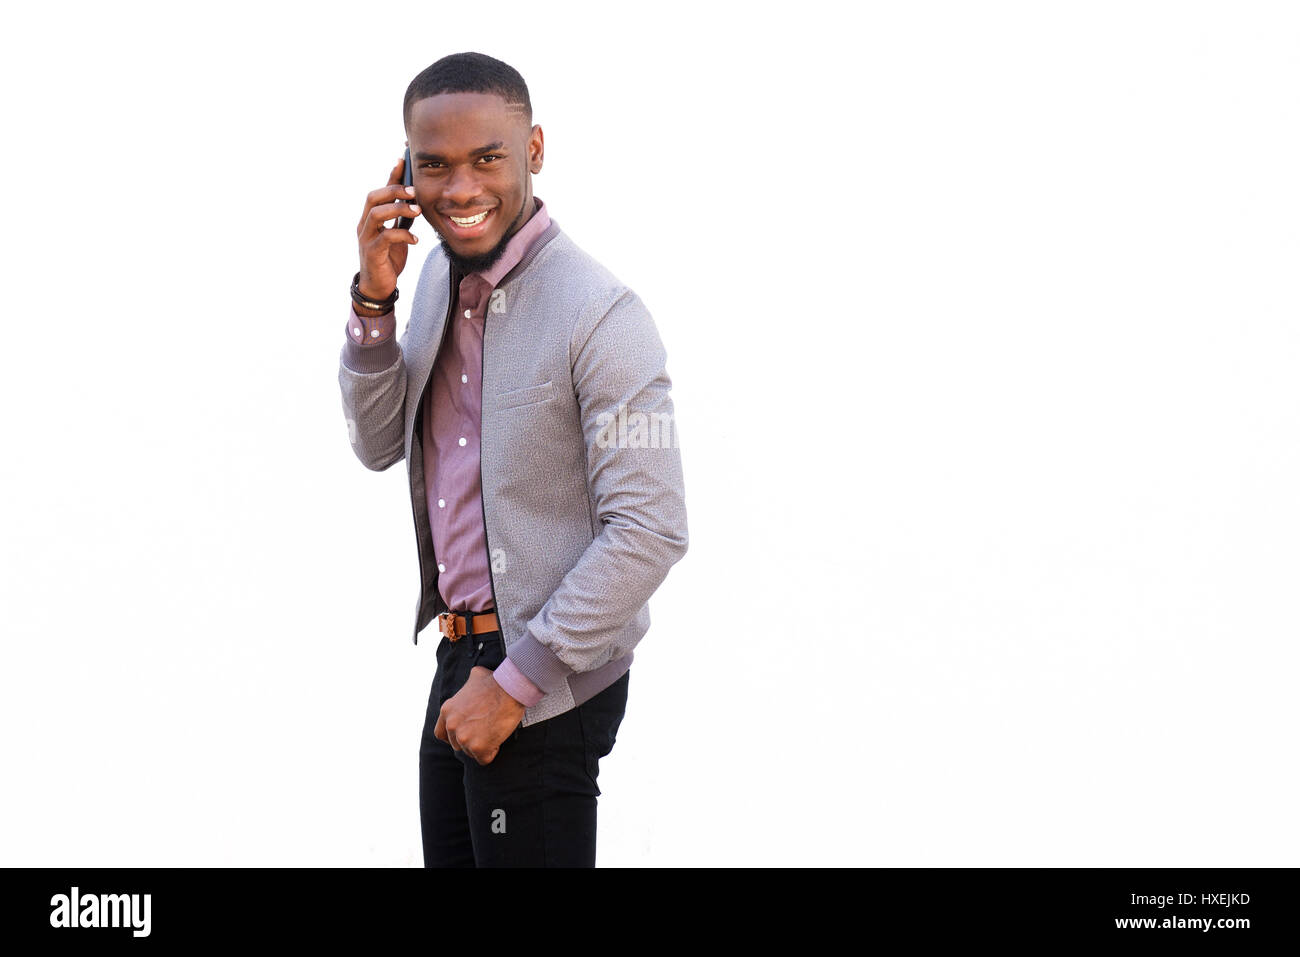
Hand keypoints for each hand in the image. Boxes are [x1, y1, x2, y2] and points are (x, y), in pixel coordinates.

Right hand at [355, 156, 419, 302]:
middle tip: (413, 191)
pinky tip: (415, 240)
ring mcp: (366, 238)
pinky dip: (403, 236)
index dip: (390, 176)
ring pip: (376, 214)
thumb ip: (402, 219)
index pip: (380, 192)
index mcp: (371, 218)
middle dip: (393, 190)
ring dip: (398, 209)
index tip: (402, 159)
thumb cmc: (387, 259)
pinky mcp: (372, 253)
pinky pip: (385, 238)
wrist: (378, 287)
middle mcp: (364, 225)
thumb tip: (415, 202)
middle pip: (373, 198)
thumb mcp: (397, 235)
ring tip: (417, 211)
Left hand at [434, 666, 526, 765]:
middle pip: (458, 745)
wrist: (509, 689)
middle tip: (486, 730)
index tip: (465, 734)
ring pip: (471, 752)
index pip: (441, 734)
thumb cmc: (495, 681)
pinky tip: (499, 739)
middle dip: (471, 740)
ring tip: (494, 731)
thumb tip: (473, 683)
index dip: (453, 736)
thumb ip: (468, 686)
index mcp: (447, 710)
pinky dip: (492, 752)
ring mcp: (464, 737)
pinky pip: (484, 759)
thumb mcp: (475, 677)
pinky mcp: (478, 747)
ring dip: (483, 746)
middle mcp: (452, 725)